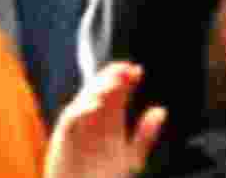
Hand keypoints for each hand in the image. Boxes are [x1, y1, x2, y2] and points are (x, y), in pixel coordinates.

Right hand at [44, 61, 166, 177]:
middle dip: (112, 76)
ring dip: (99, 88)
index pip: (118, 91)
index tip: (138, 71)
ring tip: (114, 83)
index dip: (126, 78)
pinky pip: (70, 118)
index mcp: (110, 119)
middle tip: (125, 70)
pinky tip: (97, 104)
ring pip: (85, 98)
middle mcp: (94, 118)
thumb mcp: (132, 156)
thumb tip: (160, 111)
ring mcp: (79, 126)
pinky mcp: (64, 137)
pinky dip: (82, 109)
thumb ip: (146, 135)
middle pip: (101, 88)